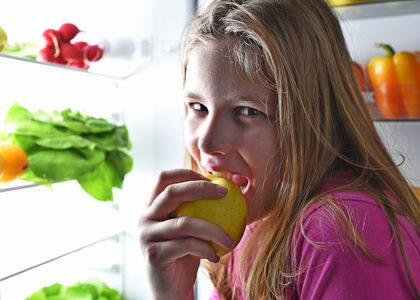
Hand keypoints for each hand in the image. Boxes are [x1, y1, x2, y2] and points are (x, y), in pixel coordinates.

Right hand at [139, 169, 232, 299]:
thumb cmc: (186, 254)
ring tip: (229, 238)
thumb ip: (201, 207)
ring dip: (213, 229)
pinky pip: (187, 246)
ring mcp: (147, 236)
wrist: (171, 288)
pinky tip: (217, 256)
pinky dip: (206, 249)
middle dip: (201, 188)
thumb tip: (232, 184)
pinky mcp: (154, 254)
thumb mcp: (192, 227)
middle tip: (225, 193)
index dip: (187, 173)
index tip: (213, 179)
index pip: (164, 178)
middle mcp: (145, 217)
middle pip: (171, 192)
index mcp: (152, 206)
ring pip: (184, 223)